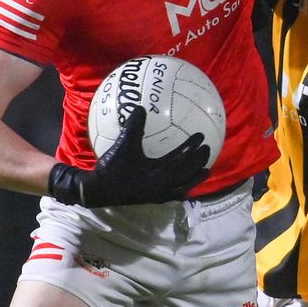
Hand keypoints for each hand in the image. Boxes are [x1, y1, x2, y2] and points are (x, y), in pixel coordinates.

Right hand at [48, 106, 209, 206]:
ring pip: (184, 187)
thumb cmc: (112, 168)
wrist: (98, 191)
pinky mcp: (153, 199)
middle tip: (208, 150)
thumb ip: (134, 127)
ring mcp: (158, 194)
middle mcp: (162, 186)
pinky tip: (183, 183)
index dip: (192, 147)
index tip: (202, 136)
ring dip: (195, 177)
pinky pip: (174, 194)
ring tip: (205, 170)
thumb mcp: (122, 145)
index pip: (182, 159)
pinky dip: (183, 188)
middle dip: (199, 162)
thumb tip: (141, 107)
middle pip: (187, 174)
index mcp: (159, 173)